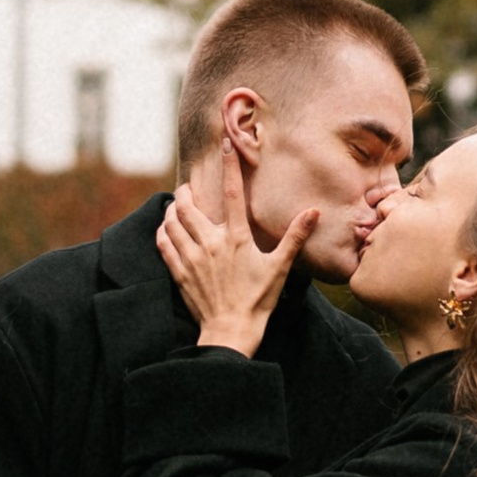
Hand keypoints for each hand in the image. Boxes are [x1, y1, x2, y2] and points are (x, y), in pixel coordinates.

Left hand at [157, 156, 319, 353]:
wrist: (230, 332)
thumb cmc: (258, 300)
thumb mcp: (280, 267)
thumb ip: (295, 237)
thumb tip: (313, 212)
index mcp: (236, 239)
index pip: (231, 193)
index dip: (229, 166)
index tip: (224, 144)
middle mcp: (210, 243)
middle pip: (189, 204)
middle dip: (187, 189)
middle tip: (189, 186)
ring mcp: (191, 257)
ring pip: (172, 221)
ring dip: (172, 208)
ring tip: (177, 204)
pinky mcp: (179, 272)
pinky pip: (163, 243)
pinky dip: (162, 230)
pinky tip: (166, 228)